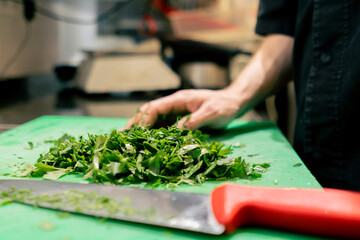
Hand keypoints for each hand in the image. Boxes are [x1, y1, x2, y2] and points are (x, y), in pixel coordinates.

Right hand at [123, 89, 241, 129]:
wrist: (233, 103)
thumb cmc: (224, 106)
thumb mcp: (211, 113)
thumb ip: (193, 121)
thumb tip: (176, 131)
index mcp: (179, 100)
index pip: (155, 108)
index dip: (144, 120)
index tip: (136, 133)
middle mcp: (175, 105)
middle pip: (150, 112)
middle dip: (136, 123)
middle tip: (122, 135)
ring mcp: (177, 112)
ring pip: (155, 120)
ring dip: (142, 129)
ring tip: (130, 140)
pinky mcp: (181, 120)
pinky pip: (164, 126)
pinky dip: (154, 133)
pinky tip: (148, 142)